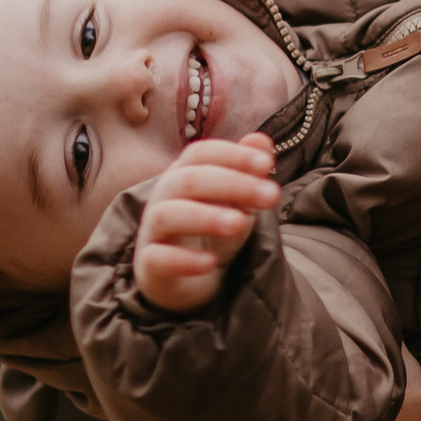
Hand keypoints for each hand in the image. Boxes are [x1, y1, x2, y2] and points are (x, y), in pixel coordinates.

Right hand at [131, 133, 280, 312]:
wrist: (194, 280)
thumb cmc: (215, 231)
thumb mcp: (239, 201)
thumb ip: (249, 172)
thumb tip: (261, 141)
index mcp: (183, 174)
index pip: (201, 153)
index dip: (233, 155)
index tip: (267, 165)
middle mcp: (163, 197)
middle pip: (188, 180)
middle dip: (232, 184)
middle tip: (271, 195)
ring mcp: (153, 231)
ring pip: (167, 215)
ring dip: (205, 217)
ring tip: (240, 223)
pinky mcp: (149, 265)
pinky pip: (157, 258)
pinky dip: (183, 260)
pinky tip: (211, 263)